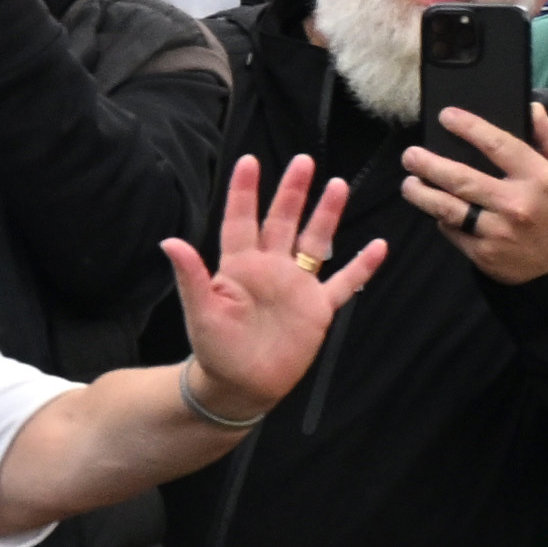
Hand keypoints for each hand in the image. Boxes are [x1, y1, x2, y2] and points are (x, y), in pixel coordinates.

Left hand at [162, 153, 381, 412]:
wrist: (241, 385)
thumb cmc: (215, 349)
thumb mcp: (200, 311)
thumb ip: (191, 276)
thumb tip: (169, 241)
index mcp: (238, 266)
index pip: (242, 220)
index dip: (245, 191)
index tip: (250, 161)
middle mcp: (269, 269)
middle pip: (283, 222)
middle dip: (292, 192)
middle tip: (304, 160)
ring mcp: (296, 286)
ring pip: (315, 241)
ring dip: (326, 215)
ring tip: (337, 185)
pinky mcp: (318, 308)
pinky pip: (344, 282)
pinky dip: (362, 266)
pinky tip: (379, 245)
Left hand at [398, 75, 547, 281]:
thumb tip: (531, 108)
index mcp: (540, 178)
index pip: (498, 145)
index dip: (469, 128)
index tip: (445, 116)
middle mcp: (517, 205)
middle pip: (461, 180)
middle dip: (428, 165)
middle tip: (410, 155)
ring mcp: (499, 232)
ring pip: (448, 210)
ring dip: (421, 194)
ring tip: (409, 183)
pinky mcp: (487, 255)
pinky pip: (454, 232)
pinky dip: (443, 219)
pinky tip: (436, 210)